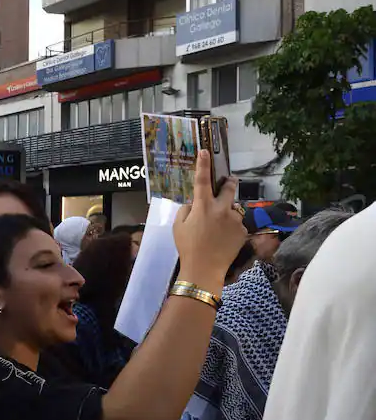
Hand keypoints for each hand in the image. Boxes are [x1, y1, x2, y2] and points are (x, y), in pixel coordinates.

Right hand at [173, 150, 245, 293]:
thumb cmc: (187, 246)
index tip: (205, 151)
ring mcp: (234, 220)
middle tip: (228, 182)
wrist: (204, 268)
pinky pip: (237, 224)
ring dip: (227, 213)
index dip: (203, 164)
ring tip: (219, 228)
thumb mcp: (177, 226)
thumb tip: (195, 204)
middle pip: (230, 188)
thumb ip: (186, 210)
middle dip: (229, 183)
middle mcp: (221, 209)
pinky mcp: (242, 231)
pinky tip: (223, 239)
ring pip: (233, 209)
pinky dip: (231, 228)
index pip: (202, 180)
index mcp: (203, 206)